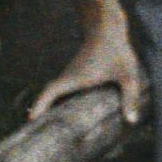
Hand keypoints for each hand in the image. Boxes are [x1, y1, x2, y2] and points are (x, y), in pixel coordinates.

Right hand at [31, 19, 146, 124]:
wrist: (107, 29)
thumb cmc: (116, 51)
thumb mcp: (128, 75)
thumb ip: (130, 97)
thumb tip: (131, 120)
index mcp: (76, 78)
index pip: (51, 92)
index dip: (40, 105)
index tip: (31, 119)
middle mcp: (68, 77)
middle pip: (48, 96)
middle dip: (40, 112)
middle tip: (33, 133)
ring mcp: (69, 75)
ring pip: (54, 92)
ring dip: (48, 107)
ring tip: (45, 130)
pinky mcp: (74, 74)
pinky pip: (61, 89)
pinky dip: (58, 101)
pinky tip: (64, 114)